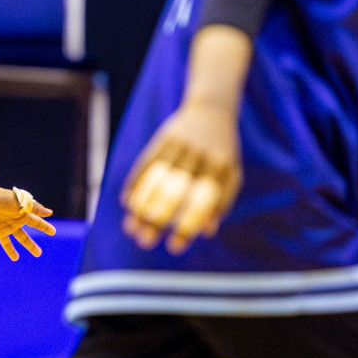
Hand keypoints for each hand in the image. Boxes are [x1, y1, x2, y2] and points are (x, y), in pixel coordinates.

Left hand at [0, 186, 54, 269]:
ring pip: (6, 243)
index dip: (44, 227)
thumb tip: (50, 212)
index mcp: (19, 216)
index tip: (53, 232)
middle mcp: (10, 224)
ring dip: (10, 251)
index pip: (35, 223)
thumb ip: (34, 208)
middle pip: (22, 237)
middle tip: (38, 253)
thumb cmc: (1, 198)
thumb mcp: (20, 203)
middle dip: (30, 245)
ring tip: (15, 258)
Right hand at [121, 101, 241, 254]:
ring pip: (156, 182)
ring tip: (130, 227)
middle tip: (144, 242)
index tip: (174, 247)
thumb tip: (207, 231)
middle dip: (157, 220)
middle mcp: (199, 157)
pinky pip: (145, 164)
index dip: (186, 227)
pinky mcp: (163, 139)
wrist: (212, 109)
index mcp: (219, 168)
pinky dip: (134, 183)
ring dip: (141, 206)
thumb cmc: (223, 150)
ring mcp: (179, 146)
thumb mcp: (231, 173)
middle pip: (174, 194)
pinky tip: (126, 202)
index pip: (201, 204)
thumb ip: (222, 201)